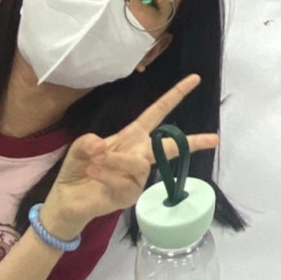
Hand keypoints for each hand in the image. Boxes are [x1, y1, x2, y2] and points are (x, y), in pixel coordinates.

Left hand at [39, 75, 216, 241]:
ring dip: (115, 160)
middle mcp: (140, 154)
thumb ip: (91, 141)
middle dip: (192, 142)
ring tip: (95, 162)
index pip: (158, 112)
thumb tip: (104, 147)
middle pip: (170, 146)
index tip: (194, 79)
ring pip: (140, 163)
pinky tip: (92, 173)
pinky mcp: (131, 195)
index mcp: (133, 136)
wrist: (67, 199)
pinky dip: (106, 175)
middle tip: (213, 139)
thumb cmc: (79, 168)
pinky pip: (125, 181)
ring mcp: (137, 177)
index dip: (175, 95)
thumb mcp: (82, 146)